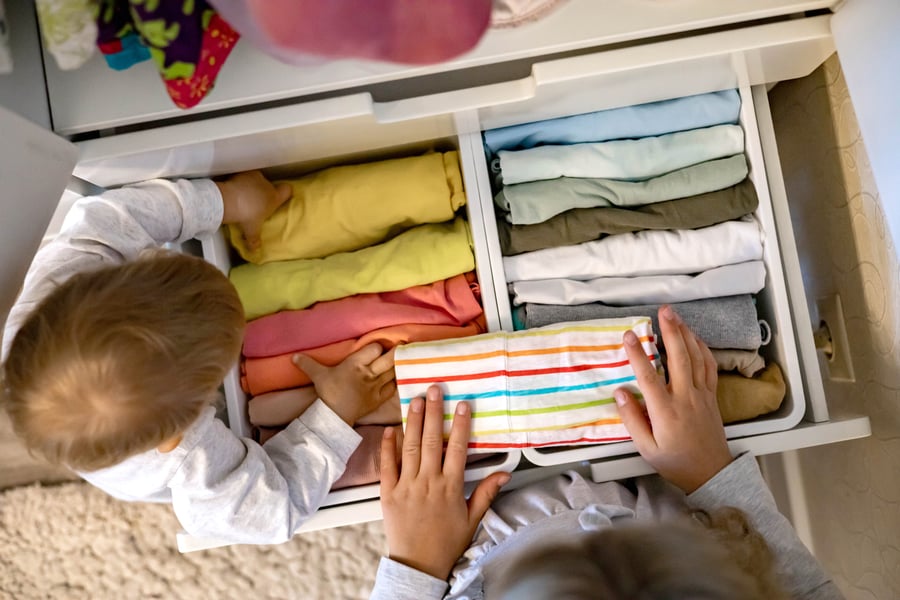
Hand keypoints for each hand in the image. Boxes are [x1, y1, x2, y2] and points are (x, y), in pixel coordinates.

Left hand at [217, 170, 292, 250]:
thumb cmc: (246, 215)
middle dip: (264, 192)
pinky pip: (244, 176)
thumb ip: (254, 240)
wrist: (230, 201)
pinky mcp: (242, 173)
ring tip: (244, 195)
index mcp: (274, 198)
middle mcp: (267, 185)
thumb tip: (255, 250)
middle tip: (257, 202)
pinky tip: (235, 189)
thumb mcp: (251, 230)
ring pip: (257, 180)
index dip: (285, 193)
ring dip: (252, 185)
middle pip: (270, 186)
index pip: (287, 190)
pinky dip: (241, 181)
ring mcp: (255, 177)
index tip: (280, 197)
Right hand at [293, 344, 395, 425]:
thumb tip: (293, 356)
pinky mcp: (379, 398)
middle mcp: (368, 373)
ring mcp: (376, 386)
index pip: (375, 349)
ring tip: (402, 361)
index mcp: (355, 364)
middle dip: (397, 353)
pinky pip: (393, 387)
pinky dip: (397, 381)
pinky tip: (397, 378)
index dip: (378, 347)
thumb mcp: (318, 375)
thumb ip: (307, 363)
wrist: (334, 415)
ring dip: (398, 366)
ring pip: (394, 372)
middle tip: (402, 348)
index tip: (377, 349)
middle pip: (389, 359)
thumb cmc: (328, 392)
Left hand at [380, 386, 510, 580]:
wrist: (418, 565)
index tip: (463, 405)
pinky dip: (388, 446)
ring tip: (416, 401)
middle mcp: (428, 483)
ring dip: (414, 422)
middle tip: (434, 390)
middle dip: (434, 413)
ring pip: (410, 448)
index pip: (457, 449)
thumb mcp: (472, 519)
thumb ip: (486, 493)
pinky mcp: (388, 493)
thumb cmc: (445, 543)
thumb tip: (504, 473)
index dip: (460, 425)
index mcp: (450, 488)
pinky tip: (392, 429)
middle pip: (432, 441)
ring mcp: (406, 486)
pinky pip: (387, 465)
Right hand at [615, 305, 732, 492]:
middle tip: (662, 311)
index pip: (649, 377)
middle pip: (679, 358)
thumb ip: (632, 420)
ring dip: (686, 334)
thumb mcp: (646, 448)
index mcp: (666, 412)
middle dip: (670, 332)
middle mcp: (686, 398)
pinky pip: (709, 366)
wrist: (711, 473)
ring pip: (696, 358)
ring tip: (675, 317)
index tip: (629, 335)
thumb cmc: (675, 462)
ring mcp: (702, 395)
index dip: (638, 354)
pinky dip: (702, 348)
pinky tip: (694, 337)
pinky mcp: (712, 396)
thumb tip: (620, 393)